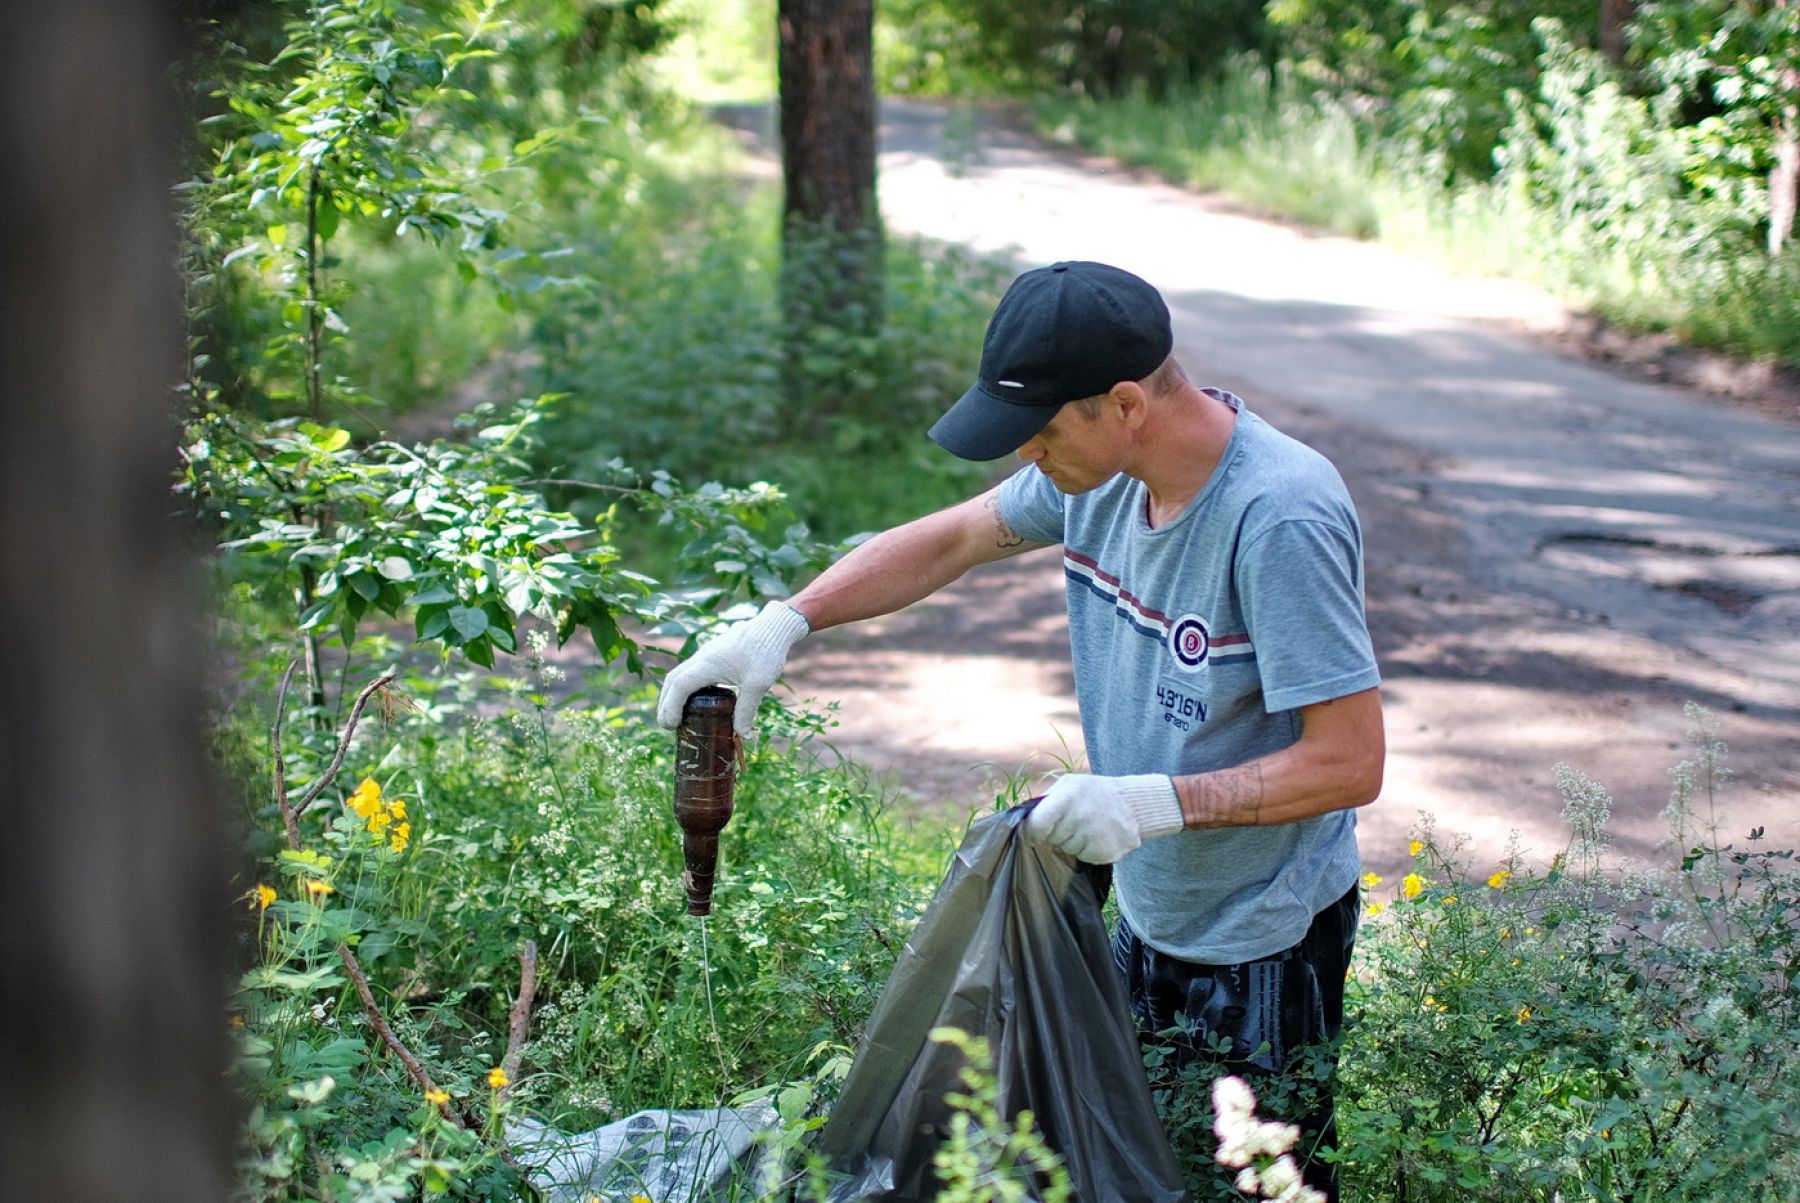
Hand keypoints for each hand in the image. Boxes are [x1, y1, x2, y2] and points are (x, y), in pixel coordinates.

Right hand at [656, 602, 810, 738]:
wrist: (773, 627)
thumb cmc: (765, 652)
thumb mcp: (757, 684)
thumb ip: (747, 710)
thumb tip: (742, 735)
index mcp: (707, 665)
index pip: (679, 687)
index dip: (670, 707)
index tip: (670, 726)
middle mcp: (701, 658)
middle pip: (673, 681)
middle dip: (666, 704)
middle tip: (667, 726)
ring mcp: (706, 655)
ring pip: (680, 675)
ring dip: (673, 695)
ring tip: (676, 716)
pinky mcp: (713, 654)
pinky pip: (691, 672)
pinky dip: (685, 687)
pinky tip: (695, 700)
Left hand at [1027, 773, 1182, 863]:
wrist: (1134, 803)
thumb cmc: (1094, 792)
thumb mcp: (1070, 785)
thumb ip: (1046, 801)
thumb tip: (1022, 822)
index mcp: (1068, 797)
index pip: (1038, 824)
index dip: (1032, 832)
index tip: (1034, 834)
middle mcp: (1081, 817)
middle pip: (1053, 839)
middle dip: (1057, 833)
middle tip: (1073, 821)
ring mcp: (1095, 836)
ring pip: (1068, 849)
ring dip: (1074, 842)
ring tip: (1089, 826)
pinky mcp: (1108, 852)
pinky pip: (1085, 857)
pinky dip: (1089, 850)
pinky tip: (1099, 836)